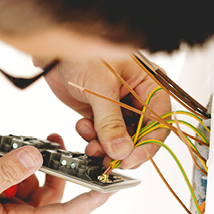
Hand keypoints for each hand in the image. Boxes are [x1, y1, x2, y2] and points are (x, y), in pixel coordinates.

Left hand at [39, 56, 170, 168]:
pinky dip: (93, 138)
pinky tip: (83, 126)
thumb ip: (111, 121)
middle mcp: (137, 98)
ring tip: (91, 144)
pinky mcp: (101, 114)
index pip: (160, 122)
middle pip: (141, 135)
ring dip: (105, 146)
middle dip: (123, 149)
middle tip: (109, 161)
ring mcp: (119, 107)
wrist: (54, 52)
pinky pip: (102, 136)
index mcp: (149, 85)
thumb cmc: (83, 53)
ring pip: (120, 140)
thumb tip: (121, 150)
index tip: (131, 159)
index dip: (148, 144)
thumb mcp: (101, 86)